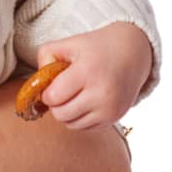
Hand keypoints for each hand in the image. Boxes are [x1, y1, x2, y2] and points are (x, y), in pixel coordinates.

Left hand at [36, 22, 152, 129]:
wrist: (134, 52)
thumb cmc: (97, 47)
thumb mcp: (69, 43)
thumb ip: (46, 58)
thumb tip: (37, 84)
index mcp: (87, 72)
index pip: (54, 97)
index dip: (46, 93)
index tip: (51, 85)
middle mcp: (101, 93)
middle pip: (61, 114)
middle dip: (55, 104)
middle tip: (60, 91)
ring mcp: (110, 109)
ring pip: (72, 125)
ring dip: (66, 113)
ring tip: (73, 96)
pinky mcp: (115, 118)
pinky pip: (86, 128)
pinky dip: (80, 118)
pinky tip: (85, 102)